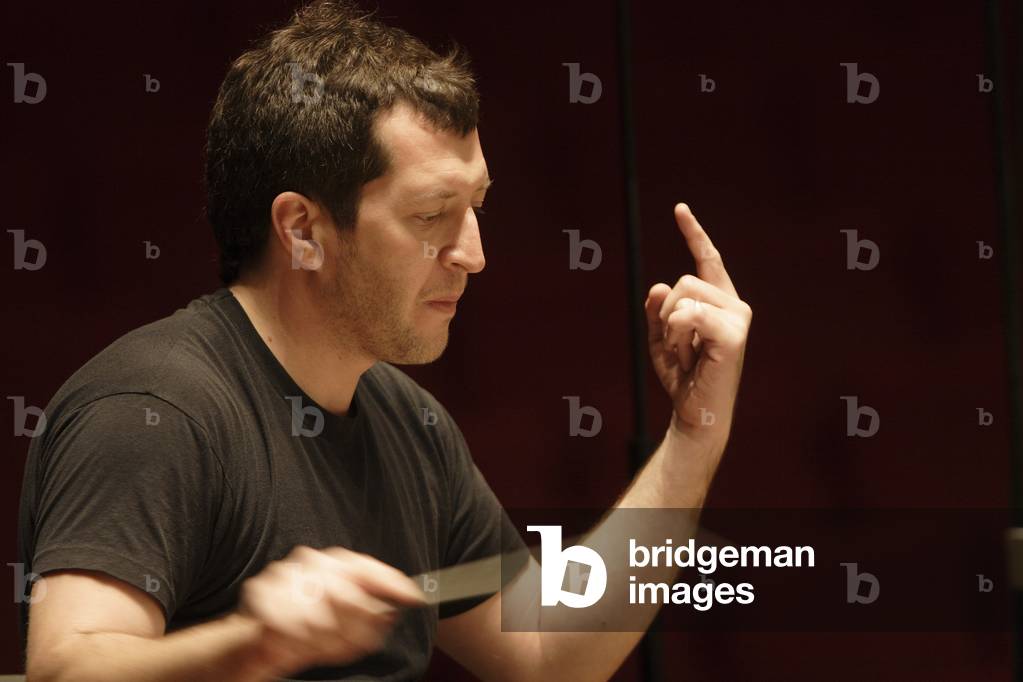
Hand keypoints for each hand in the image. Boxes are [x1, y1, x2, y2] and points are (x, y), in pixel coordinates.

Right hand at [235, 545, 426, 676]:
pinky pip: (288, 626)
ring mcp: (285, 573)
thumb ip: (370, 618)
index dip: (392, 583)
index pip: (367, 568)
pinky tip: (296, 643)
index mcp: (335, 563)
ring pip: (318, 614)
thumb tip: (390, 614)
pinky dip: (295, 641)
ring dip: (322, 640)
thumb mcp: (346, 627)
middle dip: (354, 628)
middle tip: (352, 645)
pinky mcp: (260, 591)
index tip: (413, 598)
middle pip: (347, 595)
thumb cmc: (308, 629)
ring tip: (315, 645)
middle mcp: (312, 560)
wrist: (258, 639)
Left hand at [644, 203, 751, 453]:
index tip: (679, 209)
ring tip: (686, 353)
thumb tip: (659, 286)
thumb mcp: (660, 337)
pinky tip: (689, 355)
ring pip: (683, 297)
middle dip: (667, 315)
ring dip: (671, 328)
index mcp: (720, 301)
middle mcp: (735, 304)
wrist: (695, 410)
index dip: (693, 233)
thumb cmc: (683, 375)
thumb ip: (657, 310)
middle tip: (680, 347)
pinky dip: (677, 334)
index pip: (708, 259)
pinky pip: (689, 314)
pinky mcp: (733, 334)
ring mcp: (738, 317)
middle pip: (683, 281)